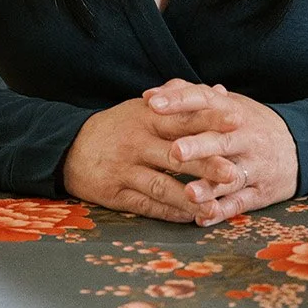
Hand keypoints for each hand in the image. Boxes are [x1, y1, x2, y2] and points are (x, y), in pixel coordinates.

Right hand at [61, 97, 249, 222]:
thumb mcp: (146, 109)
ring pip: (161, 185)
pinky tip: (189, 217)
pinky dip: (168, 212)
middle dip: (205, 164)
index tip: (237, 121)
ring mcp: (125, 168)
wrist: (70, 147)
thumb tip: (221, 91)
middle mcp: (136, 142)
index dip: (209, 119)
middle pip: (175, 154)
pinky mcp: (115, 193)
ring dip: (189, 197)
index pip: (182, 117)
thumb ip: (184, 103)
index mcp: (146, 117)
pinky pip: (146, 205)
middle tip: (234, 172)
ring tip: (214, 206)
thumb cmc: (119, 126)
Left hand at [143, 79, 299, 224]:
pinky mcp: (261, 192)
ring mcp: (255, 165)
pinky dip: (222, 211)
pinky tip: (202, 218)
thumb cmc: (247, 122)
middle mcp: (245, 136)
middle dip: (198, 146)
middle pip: (220, 140)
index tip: (152, 103)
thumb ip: (188, 96)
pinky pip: (240, 203)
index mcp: (232, 110)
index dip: (179, 100)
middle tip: (174, 151)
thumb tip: (151, 95)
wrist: (300, 146)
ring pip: (231, 177)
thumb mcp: (225, 103)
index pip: (204, 99)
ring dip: (209, 186)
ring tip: (189, 193)